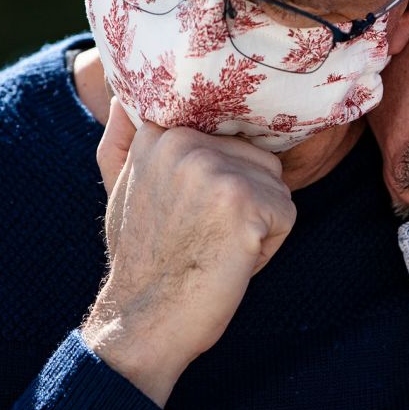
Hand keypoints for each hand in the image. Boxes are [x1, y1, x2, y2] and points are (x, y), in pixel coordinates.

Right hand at [83, 98, 295, 405]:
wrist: (144, 320)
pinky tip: (228, 262)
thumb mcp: (123, 186)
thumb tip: (122, 88)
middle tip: (200, 237)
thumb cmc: (143, 260)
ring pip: (276, 187)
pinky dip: (268, 248)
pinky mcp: (244, 198)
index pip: (230, 138)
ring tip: (214, 248)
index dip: (220, 183)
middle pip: (259, 161)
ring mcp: (215, 167)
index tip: (187, 214)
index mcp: (159, 131)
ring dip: (258, 224)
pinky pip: (286, 216)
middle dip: (244, 204)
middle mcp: (184, 140)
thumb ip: (128, 137)